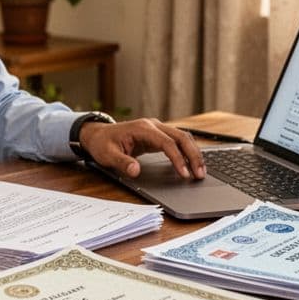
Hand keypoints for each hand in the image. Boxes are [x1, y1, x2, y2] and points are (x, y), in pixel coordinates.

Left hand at [80, 118, 205, 180]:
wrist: (98, 135)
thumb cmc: (102, 144)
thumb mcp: (108, 155)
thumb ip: (122, 162)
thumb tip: (136, 171)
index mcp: (142, 128)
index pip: (167, 143)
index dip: (177, 158)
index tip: (183, 174)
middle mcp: (153, 125)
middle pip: (181, 137)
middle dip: (193, 155)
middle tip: (200, 174)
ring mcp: (157, 129)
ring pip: (183, 137)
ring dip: (193, 153)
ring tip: (200, 171)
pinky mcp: (158, 135)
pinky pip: (177, 141)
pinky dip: (187, 151)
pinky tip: (192, 164)